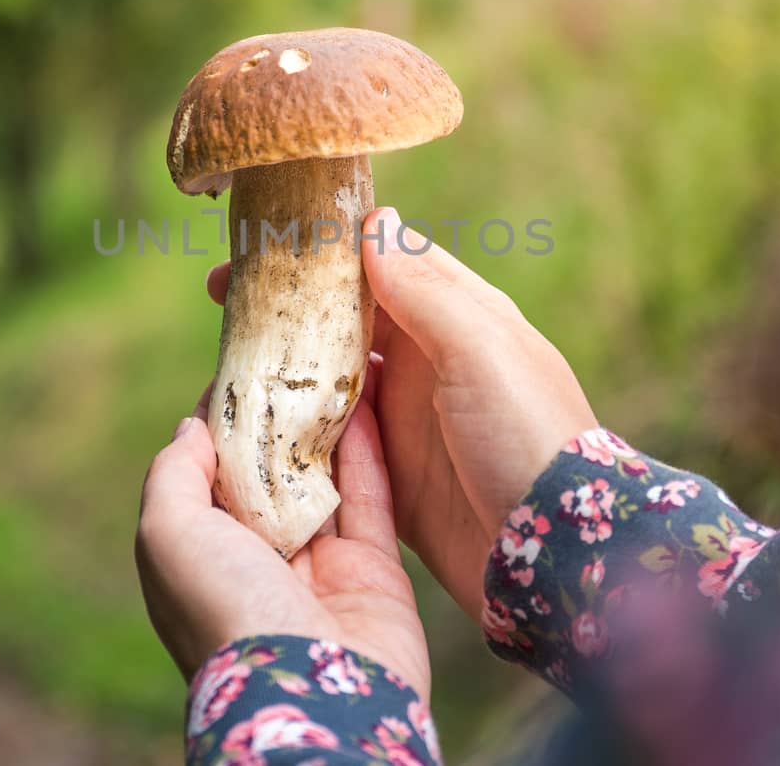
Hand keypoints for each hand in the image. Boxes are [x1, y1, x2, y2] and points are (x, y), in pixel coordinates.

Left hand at [136, 393, 431, 697]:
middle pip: (268, 475)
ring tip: (336, 365)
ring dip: (328, 427)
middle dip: (278, 419)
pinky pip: (372, 498)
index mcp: (201, 557)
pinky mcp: (374, 570)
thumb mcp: (167, 536)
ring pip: (323, 481)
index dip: (219, 420)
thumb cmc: (226, 612)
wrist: (315, 692)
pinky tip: (368, 400)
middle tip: (294, 356)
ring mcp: (319, 566)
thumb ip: (173, 474)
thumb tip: (193, 423)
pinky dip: (370, 450)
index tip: (238, 365)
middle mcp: (258, 561)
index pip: (206, 475)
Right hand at [206, 207, 596, 622]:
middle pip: (346, 319)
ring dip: (283, 368)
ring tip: (224, 358)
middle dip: (288, 305)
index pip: (383, 262)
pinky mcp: (393, 479)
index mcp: (459, 318)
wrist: (560, 556)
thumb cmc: (531, 438)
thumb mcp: (482, 352)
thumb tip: (372, 225)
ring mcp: (409, 422)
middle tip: (218, 294)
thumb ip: (427, 291)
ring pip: (331, 380)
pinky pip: (332, 445)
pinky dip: (295, 433)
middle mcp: (430, 363)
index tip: (262, 242)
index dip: (323, 248)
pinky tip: (250, 428)